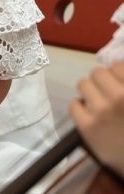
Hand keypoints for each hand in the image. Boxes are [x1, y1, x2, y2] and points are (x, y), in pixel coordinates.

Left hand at [70, 61, 123, 178]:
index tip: (116, 82)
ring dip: (88, 90)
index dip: (115, 74)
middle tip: (104, 91)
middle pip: (98, 73)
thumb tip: (116, 67)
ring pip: (83, 84)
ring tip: (95, 100)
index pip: (117, 66)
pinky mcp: (87, 127)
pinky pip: (74, 104)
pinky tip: (87, 112)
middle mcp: (119, 97)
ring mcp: (102, 112)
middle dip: (100, 81)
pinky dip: (79, 106)